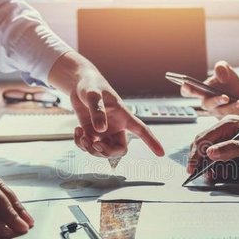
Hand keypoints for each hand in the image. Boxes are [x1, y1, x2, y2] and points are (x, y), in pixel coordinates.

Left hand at [49, 51, 163, 157]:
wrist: (78, 84)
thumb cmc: (91, 85)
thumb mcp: (94, 95)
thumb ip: (97, 111)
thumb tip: (100, 131)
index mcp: (123, 116)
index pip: (142, 130)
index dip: (152, 142)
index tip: (161, 153)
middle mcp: (115, 127)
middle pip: (119, 150)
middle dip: (106, 153)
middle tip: (95, 144)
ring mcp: (103, 132)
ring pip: (102, 152)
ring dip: (91, 149)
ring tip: (82, 136)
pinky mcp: (91, 133)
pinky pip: (89, 147)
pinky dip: (81, 144)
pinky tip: (78, 132)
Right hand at [180, 61, 238, 117]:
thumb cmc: (228, 79)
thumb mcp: (224, 68)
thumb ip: (221, 67)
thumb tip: (222, 77)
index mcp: (201, 90)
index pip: (188, 92)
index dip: (186, 89)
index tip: (186, 85)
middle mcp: (206, 102)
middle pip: (207, 104)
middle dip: (216, 101)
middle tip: (225, 97)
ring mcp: (216, 110)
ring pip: (221, 112)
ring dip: (232, 107)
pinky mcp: (225, 116)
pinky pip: (231, 115)